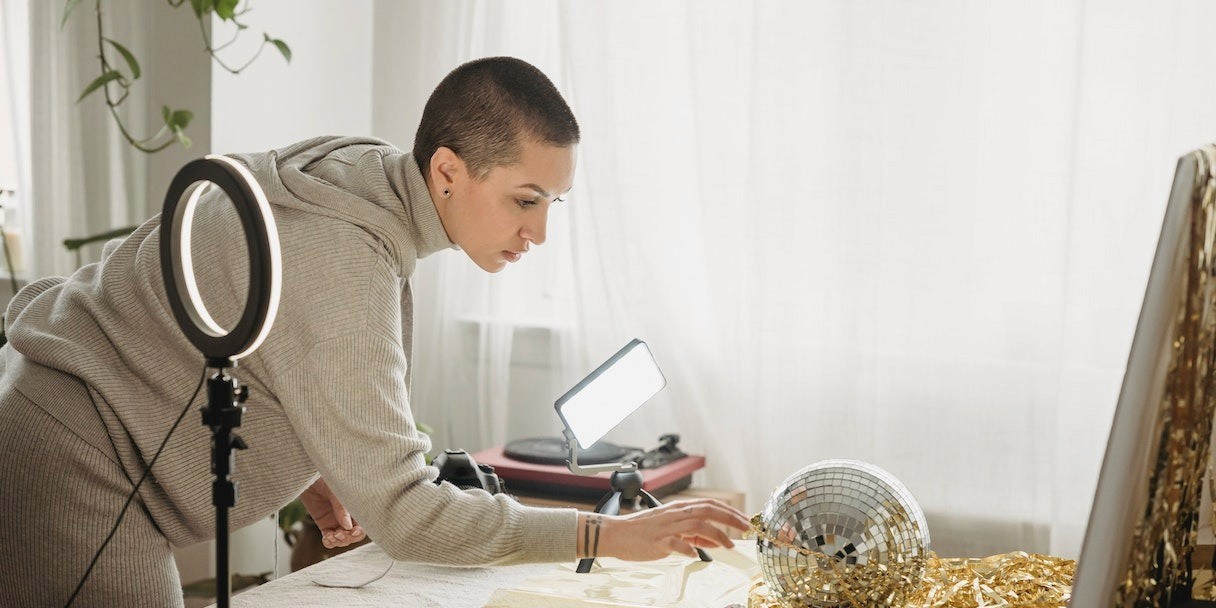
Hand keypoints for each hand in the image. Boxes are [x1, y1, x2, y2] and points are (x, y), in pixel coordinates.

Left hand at [299, 477, 365, 548]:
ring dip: (338, 541)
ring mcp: (336, 521)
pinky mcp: (324, 524)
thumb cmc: (324, 479)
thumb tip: (348, 527)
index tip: (353, 531)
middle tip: (339, 534)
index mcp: (354, 507)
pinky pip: (329, 539)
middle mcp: (347, 516)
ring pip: (342, 539)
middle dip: (348, 538)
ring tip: (331, 536)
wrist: (306, 477)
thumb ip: (341, 509)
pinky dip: (329, 542)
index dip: (360, 531)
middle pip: (354, 535)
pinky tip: (326, 538)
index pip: (363, 524)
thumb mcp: (335, 492)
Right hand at [584, 499, 749, 560]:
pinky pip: (676, 543)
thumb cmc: (643, 532)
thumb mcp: (671, 528)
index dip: (730, 511)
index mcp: (679, 509)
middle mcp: (675, 514)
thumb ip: (693, 533)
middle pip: (708, 510)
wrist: (616, 534)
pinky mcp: (658, 540)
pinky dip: (688, 548)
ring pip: (697, 524)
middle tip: (746, 528)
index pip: (710, 505)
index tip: (745, 520)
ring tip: (729, 545)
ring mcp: (667, 526)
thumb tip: (716, 540)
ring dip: (716, 534)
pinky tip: (696, 554)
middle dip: (730, 518)